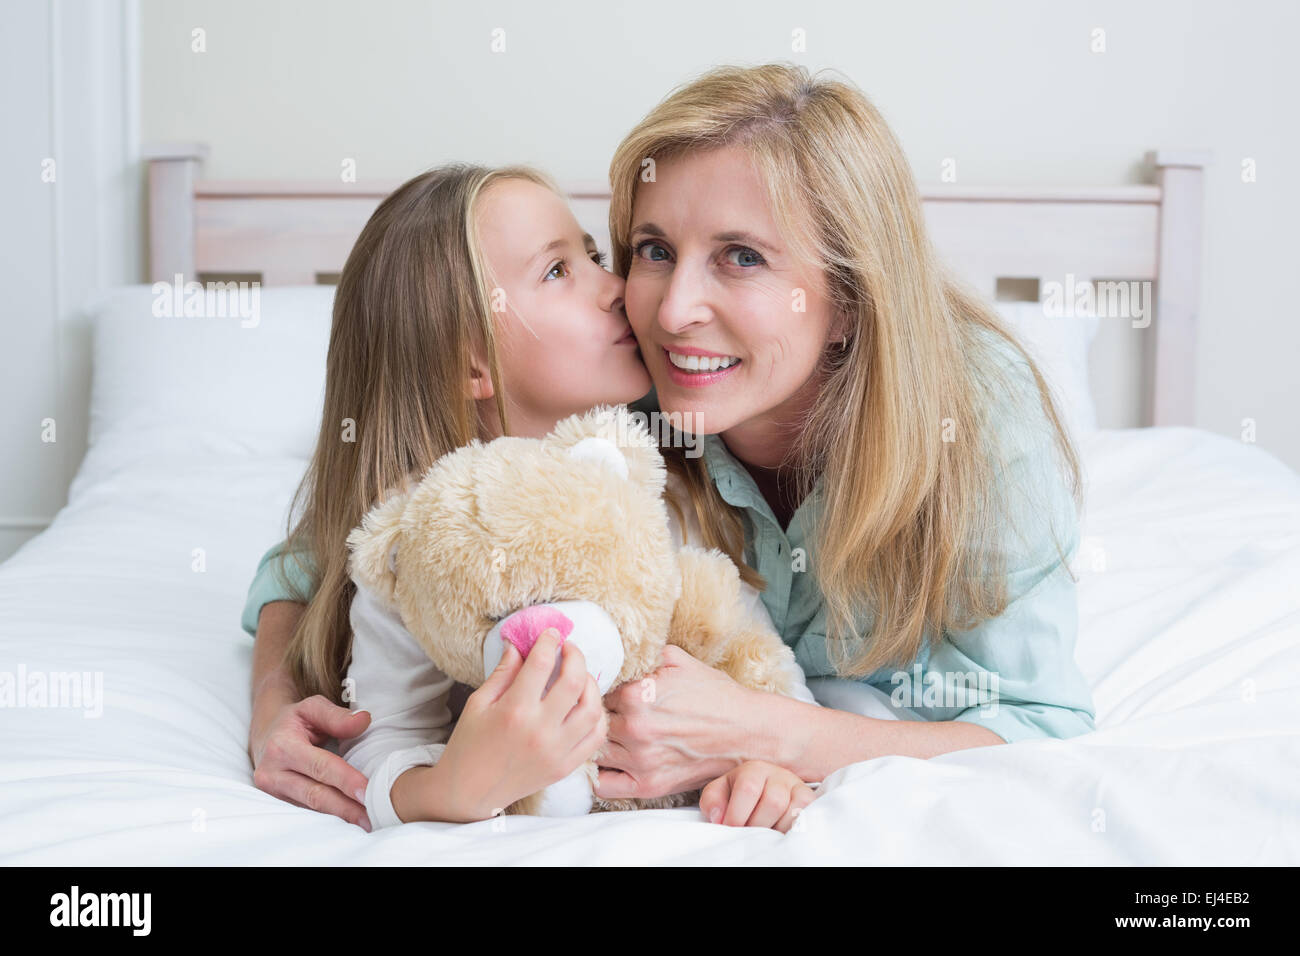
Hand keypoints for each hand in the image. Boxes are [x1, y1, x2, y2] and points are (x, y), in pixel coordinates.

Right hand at [250, 695, 373, 830]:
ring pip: (311, 808)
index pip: (319, 766)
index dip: (344, 780)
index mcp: (282, 747)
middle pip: (315, 795)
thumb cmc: (294, 721)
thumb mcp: (312, 708)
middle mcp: (273, 773)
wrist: (266, 736)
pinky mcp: (279, 803)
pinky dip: (330, 817)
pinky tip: (350, 820)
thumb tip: (363, 721)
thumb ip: (337, 716)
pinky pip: (308, 811)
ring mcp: (273, 792)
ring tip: (367, 822)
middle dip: (345, 808)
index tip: (367, 791)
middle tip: (372, 817)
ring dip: (340, 817)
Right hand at [432, 628, 606, 820]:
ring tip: (579, 675)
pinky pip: (595, 736)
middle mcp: (539, 731)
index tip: (551, 633)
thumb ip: (503, 672)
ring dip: (591, 684)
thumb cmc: (470, 743)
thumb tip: (519, 644)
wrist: (470, 791)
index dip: (548, 642)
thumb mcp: (478, 703)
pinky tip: (586, 703)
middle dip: (575, 656)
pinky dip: (597, 715)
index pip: (541, 664)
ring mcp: (556, 751)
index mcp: (514, 711)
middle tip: (569, 648)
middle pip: (574, 682)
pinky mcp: (565, 767)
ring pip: (592, 708)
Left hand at [593, 644, 758, 800]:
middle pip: (592, 720)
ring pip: (594, 750)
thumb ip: (642, 655)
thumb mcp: (679, 660)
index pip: (597, 690)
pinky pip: (603, 785)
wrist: (748, 732)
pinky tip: (609, 762)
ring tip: (611, 734)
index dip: (601, 688)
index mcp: (637, 694)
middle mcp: (634, 728)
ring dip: (597, 742)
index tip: (609, 690)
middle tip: (611, 712)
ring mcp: (640, 760)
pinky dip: (599, 774)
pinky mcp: (649, 786)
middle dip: (599, 714)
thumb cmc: (716, 695)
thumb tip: (615, 650)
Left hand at [699, 760, 817, 832]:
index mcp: (753, 769)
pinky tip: (778, 832)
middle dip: (757, 825)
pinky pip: (806, 817)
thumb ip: (712, 802)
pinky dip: (791, 829)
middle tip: (748, 833)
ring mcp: (796, 786)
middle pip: (773, 802)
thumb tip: (719, 817)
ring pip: (791, 812)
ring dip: (774, 829)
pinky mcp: (809, 800)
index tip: (731, 828)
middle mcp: (778, 774)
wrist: (763, 789)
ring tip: (763, 832)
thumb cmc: (737, 794)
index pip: (749, 789)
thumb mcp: (719, 794)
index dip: (738, 814)